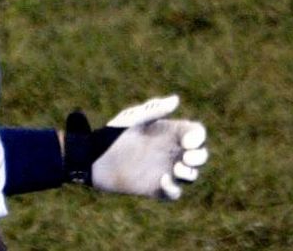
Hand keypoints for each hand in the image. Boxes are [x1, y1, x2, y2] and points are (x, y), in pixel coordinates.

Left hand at [64, 95, 208, 199]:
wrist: (92, 159)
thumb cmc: (111, 135)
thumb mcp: (132, 120)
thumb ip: (153, 110)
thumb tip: (175, 100)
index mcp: (168, 133)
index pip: (196, 134)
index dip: (199, 137)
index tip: (187, 141)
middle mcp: (170, 152)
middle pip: (200, 155)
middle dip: (200, 157)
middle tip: (187, 156)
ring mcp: (165, 170)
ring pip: (191, 175)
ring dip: (190, 173)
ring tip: (177, 168)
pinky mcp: (155, 188)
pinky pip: (174, 193)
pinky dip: (173, 189)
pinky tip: (162, 180)